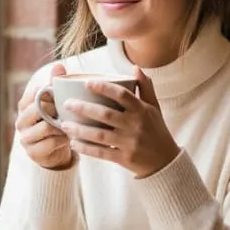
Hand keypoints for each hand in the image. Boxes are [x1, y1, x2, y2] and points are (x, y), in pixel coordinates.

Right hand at [15, 63, 73, 170]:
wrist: (55, 152)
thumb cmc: (56, 121)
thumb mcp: (56, 102)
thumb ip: (56, 84)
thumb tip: (59, 65)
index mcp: (24, 104)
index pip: (36, 92)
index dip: (53, 94)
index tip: (64, 98)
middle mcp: (21, 120)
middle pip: (40, 108)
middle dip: (57, 110)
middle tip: (69, 112)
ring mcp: (25, 137)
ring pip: (45, 126)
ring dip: (62, 126)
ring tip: (71, 125)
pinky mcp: (32, 152)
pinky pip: (50, 143)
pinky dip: (63, 140)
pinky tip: (69, 138)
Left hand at [61, 67, 179, 178]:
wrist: (165, 161)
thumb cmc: (157, 130)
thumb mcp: (154, 107)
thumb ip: (145, 87)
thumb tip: (135, 67)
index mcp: (142, 110)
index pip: (122, 95)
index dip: (104, 88)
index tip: (87, 83)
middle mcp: (135, 125)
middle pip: (106, 114)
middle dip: (84, 108)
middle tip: (67, 104)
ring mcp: (129, 143)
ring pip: (100, 135)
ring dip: (80, 130)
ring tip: (64, 125)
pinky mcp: (124, 158)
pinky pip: (102, 153)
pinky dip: (87, 149)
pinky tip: (74, 144)